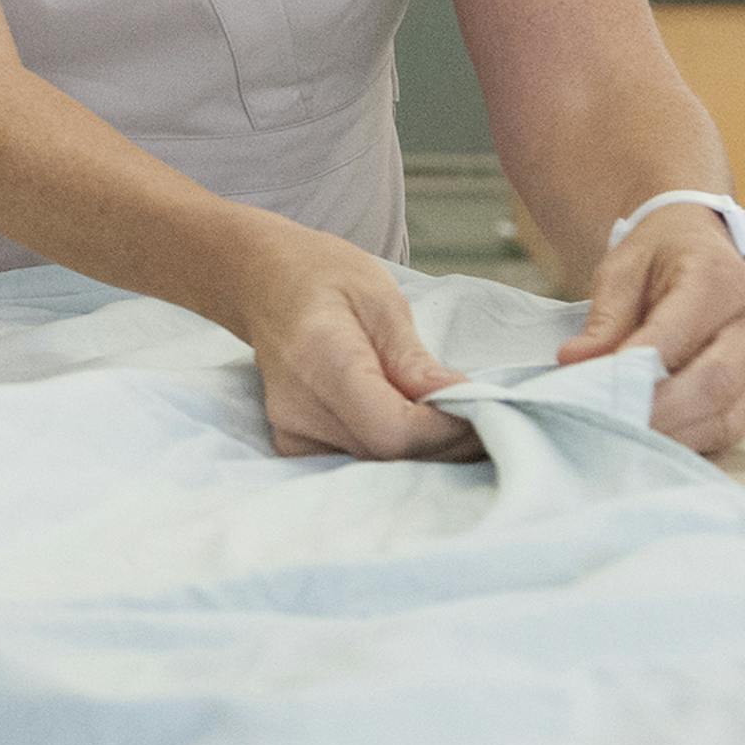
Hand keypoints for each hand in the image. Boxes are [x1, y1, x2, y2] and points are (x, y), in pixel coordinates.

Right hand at [227, 216, 478, 460]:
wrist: (262, 280)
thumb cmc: (323, 275)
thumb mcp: (380, 297)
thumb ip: (415, 358)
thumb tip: (461, 402)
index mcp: (320, 358)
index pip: (392, 430)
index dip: (445, 432)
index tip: (482, 410)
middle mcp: (297, 406)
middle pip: (386, 457)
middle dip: (444, 444)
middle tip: (483, 418)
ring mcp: (290, 430)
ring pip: (376, 469)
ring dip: (423, 454)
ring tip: (453, 420)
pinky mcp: (293, 444)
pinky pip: (356, 466)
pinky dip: (393, 456)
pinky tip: (414, 429)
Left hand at [559, 203, 744, 453]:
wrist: (702, 246)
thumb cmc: (660, 256)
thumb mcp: (622, 268)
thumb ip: (604, 317)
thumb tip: (575, 361)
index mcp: (721, 278)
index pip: (681, 333)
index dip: (640, 366)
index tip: (599, 388)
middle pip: (715, 382)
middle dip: (658, 411)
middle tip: (608, 424)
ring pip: (727, 416)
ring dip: (673, 434)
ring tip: (623, 438)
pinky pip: (731, 428)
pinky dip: (689, 440)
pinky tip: (652, 440)